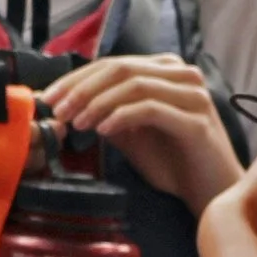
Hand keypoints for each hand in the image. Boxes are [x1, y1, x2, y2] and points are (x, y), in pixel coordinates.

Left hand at [44, 54, 241, 212]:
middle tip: (58, 110)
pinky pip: (151, 108)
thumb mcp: (129, 134)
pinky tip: (103, 130)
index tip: (48, 98)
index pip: (112, 63)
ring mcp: (192, 95)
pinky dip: (121, 116)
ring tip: (77, 123)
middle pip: (120, 68)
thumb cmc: (172, 162)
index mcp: (165, 70)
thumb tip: (62, 106)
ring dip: (98, 102)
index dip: (76, 78)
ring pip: (134, 84)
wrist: (209, 192)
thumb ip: (103, 114)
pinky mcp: (196, 120)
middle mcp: (182, 74)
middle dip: (82, 88)